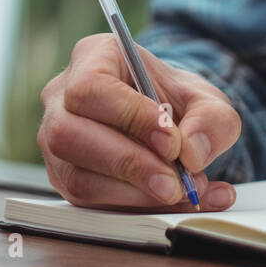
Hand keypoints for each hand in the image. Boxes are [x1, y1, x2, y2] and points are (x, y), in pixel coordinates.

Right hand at [38, 33, 240, 209]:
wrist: (169, 127)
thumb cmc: (178, 103)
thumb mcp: (208, 102)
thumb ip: (211, 120)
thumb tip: (192, 153)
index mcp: (93, 57)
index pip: (91, 86)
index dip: (130, 116)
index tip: (172, 142)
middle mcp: (62, 98)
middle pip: (70, 134)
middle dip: (129, 164)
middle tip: (176, 183)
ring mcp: (54, 141)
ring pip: (77, 177)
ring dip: (135, 194)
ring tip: (183, 193)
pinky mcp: (64, 179)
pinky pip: (89, 203)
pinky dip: (136, 209)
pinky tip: (175, 204)